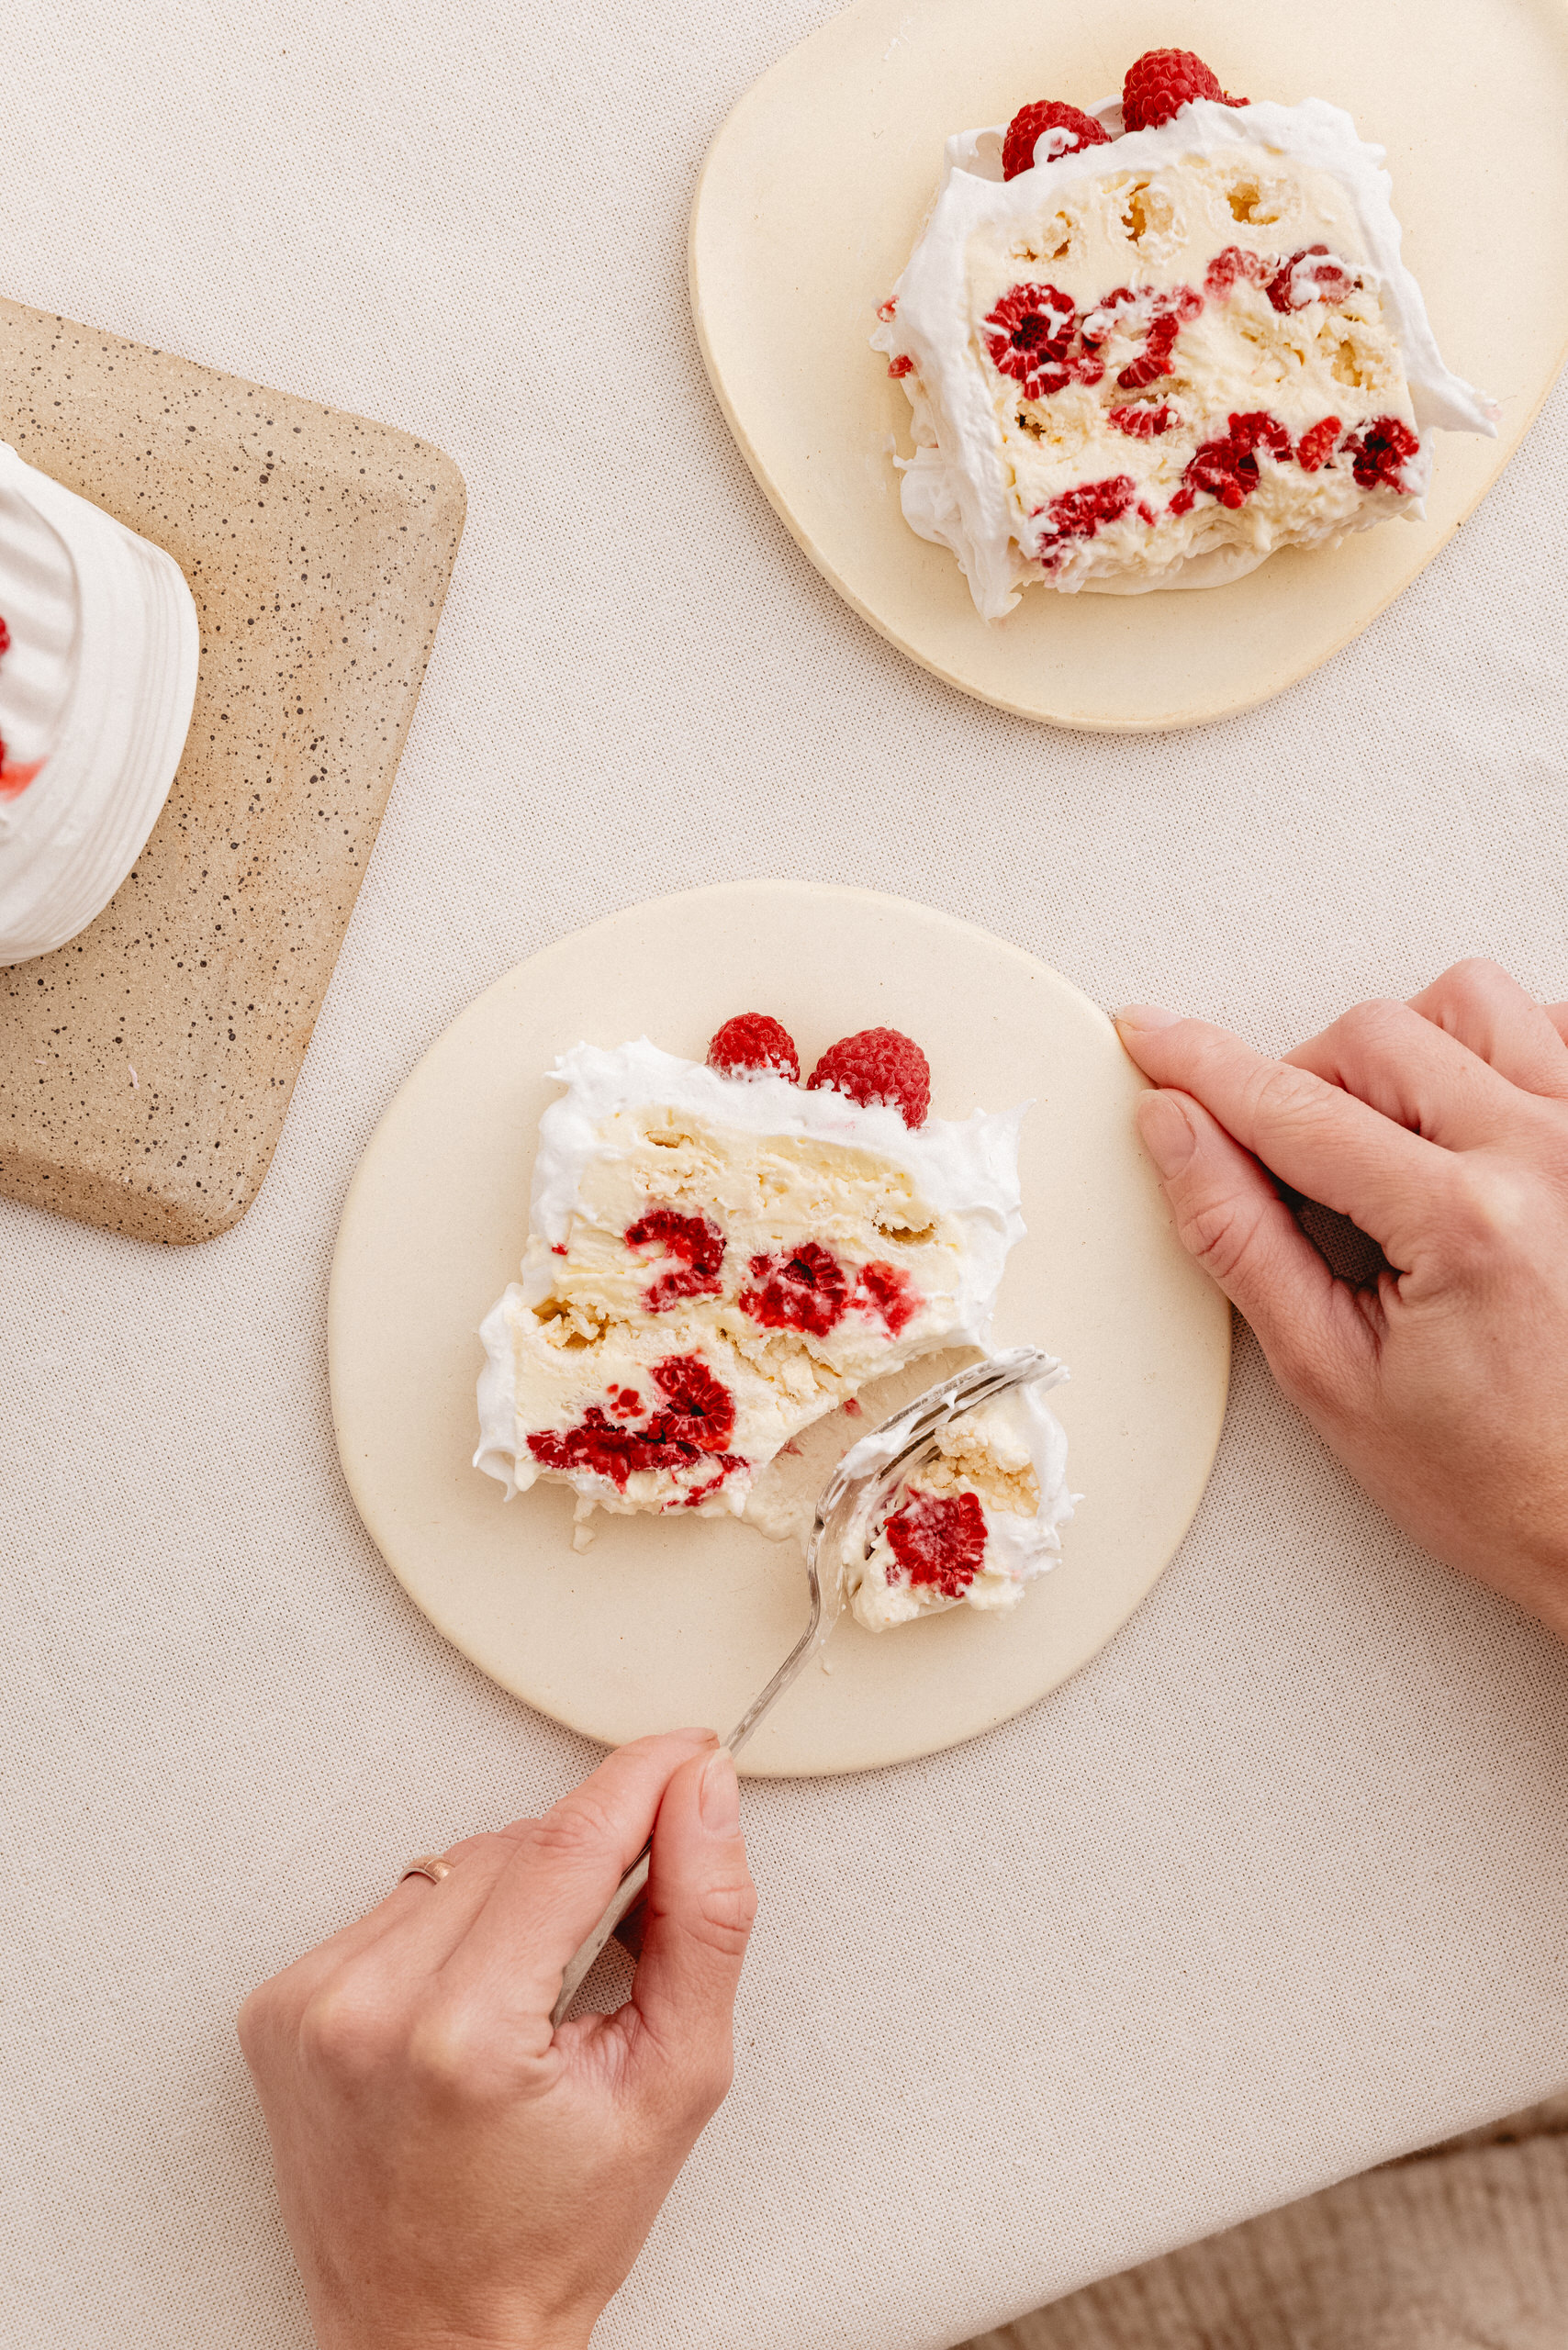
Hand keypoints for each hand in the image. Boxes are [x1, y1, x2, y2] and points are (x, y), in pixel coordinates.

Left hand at [238, 1729, 755, 2349]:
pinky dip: (451, 1931)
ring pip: (456, 1864)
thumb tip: (705, 1799)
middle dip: (587, 1862)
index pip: (568, 1842)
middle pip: (514, 1843)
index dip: (644, 1781)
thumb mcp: (677, 2083)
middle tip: (623, 1944)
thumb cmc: (552, 2234)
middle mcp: (366, 2011)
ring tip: (540, 1996)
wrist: (434, 2336)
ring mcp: (309, 2006)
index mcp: (464, 2037)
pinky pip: (397, 1905)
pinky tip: (476, 2003)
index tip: (692, 1753)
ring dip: (516, 1896)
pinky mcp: (279, 2005)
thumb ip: (705, 1922)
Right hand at [1116, 960, 1567, 1637]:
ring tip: (1390, 1147)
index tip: (1149, 1039)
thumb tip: (1176, 1132)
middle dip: (1304, 1085)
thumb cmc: (1502, 1480)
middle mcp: (1550, 1156)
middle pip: (1377, 1035)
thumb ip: (1241, 1238)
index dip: (1201, 1067)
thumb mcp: (1332, 1374)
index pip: (1293, 1108)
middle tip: (1293, 1173)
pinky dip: (1497, 1055)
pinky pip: (1553, 1029)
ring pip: (1471, 1004)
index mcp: (1467, 1222)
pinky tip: (1467, 1130)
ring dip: (1406, 1055)